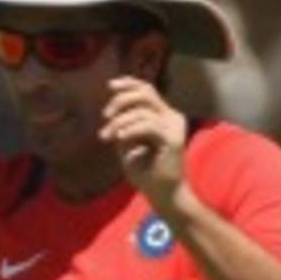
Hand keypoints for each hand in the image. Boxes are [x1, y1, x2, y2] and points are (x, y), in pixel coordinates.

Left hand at [100, 77, 188, 212]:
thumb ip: (124, 125)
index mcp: (164, 115)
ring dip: (120, 122)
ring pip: (143, 110)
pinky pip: (148, 125)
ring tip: (107, 136)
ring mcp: (175, 126)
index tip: (110, 86)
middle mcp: (172, 117)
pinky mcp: (174, 139)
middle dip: (121, 100)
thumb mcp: (129, 144)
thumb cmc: (146, 173)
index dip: (129, 83)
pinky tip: (120, 138)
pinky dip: (131, 130)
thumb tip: (113, 110)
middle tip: (105, 115)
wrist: (163, 196)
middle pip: (146, 93)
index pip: (147, 90)